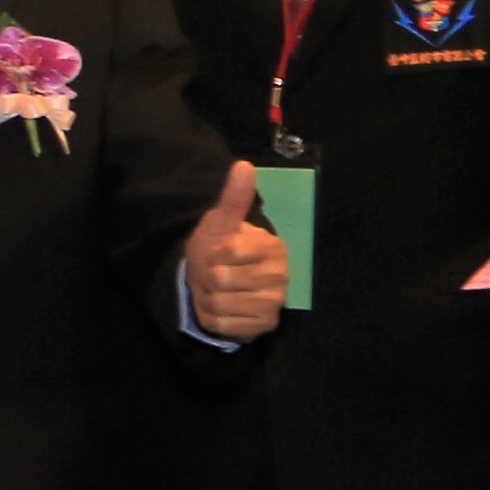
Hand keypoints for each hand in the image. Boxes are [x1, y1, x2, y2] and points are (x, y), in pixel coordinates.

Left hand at [186, 160, 290, 342]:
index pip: (230, 252)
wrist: (215, 285)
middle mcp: (281, 275)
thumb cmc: (219, 249)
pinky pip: (224, 324)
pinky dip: (215, 319)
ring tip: (218, 291)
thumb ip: (233, 198)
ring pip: (220, 303)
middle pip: (222, 279)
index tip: (218, 253)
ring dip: (209, 298)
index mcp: (273, 247)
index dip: (213, 254)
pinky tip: (224, 310)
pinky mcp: (265, 325)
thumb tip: (244, 164)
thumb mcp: (221, 222)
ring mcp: (275, 302)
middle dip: (208, 278)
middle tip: (214, 275)